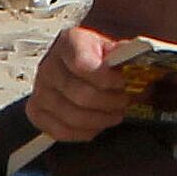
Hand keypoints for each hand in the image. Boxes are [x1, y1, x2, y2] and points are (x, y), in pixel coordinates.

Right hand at [29, 24, 130, 142]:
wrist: (79, 60)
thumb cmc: (98, 56)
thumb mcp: (111, 47)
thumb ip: (124, 54)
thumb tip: (140, 58)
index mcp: (68, 43)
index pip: (83, 66)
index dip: (107, 79)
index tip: (125, 83)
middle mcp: (49, 66)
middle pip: (80, 95)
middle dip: (110, 102)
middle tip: (127, 102)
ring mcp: (40, 90)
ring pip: (72, 116)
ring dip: (101, 119)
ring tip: (117, 113)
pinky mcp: (36, 111)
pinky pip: (60, 131)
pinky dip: (83, 132)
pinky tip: (97, 124)